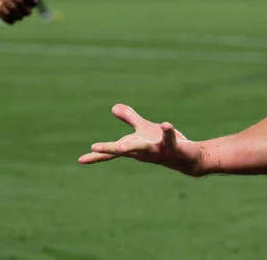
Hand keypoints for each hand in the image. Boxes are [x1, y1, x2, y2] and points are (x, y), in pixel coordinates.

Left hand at [0, 0, 37, 23]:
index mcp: (29, 0)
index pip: (34, 3)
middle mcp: (25, 9)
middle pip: (28, 12)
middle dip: (18, 3)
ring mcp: (17, 15)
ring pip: (19, 17)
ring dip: (10, 7)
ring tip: (4, 0)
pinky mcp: (9, 19)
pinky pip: (10, 20)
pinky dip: (5, 12)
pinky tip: (1, 6)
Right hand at [79, 104, 203, 175]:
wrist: (186, 157)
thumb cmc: (161, 144)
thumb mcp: (143, 129)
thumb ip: (129, 119)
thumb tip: (113, 107)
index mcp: (134, 146)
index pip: (113, 152)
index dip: (97, 155)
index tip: (80, 159)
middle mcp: (143, 151)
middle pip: (124, 150)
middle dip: (109, 149)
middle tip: (94, 147)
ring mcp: (158, 151)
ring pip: (144, 149)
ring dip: (133, 147)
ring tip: (120, 146)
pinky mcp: (173, 147)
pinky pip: (170, 139)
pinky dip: (167, 132)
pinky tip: (166, 124)